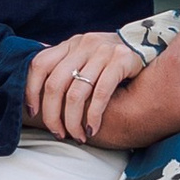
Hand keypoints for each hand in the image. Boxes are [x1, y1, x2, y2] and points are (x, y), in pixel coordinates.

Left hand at [26, 30, 142, 142]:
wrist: (148, 47)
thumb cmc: (111, 60)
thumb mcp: (86, 56)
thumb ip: (65, 65)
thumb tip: (34, 84)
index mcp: (71, 44)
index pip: (39, 64)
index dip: (31, 90)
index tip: (33, 112)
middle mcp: (84, 45)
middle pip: (55, 84)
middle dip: (52, 115)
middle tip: (59, 132)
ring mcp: (102, 51)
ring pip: (76, 93)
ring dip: (73, 121)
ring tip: (77, 136)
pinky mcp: (122, 60)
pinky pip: (100, 93)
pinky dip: (93, 116)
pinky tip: (92, 128)